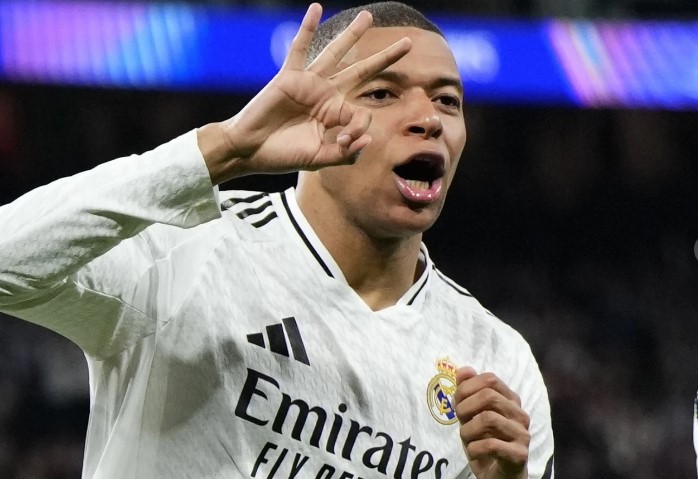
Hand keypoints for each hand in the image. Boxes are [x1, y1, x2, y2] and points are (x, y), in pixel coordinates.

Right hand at [199, 3, 411, 183]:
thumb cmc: (283, 156)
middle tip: (408, 43)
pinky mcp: (289, 77)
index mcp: (335, 115)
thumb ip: (346, 154)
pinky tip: (316, 8)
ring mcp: (309, 84)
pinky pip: (300, 48)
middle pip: (362, 72)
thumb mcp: (320, 161)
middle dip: (385, 58)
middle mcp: (326, 96)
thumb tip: (369, 137)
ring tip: (368, 17)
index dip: (359, 129)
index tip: (344, 143)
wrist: (251, 151)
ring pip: (336, 54)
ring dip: (352, 35)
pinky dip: (307, 28)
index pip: (362, 113)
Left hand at [455, 367, 530, 478]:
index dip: (467, 387)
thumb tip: (463, 369)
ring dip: (468, 430)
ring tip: (467, 440)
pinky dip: (474, 448)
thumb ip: (467, 393)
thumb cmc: (484, 443)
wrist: (498, 476)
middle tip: (460, 421)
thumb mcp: (470, 416)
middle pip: (488, 396)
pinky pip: (492, 444)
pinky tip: (474, 452)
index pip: (490, 378)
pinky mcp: (520, 455)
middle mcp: (520, 414)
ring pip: (488, 419)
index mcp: (511, 400)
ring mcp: (523, 434)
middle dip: (465, 407)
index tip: (457, 403)